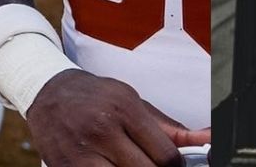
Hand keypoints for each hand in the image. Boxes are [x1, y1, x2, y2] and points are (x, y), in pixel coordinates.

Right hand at [26, 70, 208, 165]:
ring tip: (128, 163)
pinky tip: (111, 166)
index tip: (172, 164)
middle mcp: (103, 131)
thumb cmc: (97, 98)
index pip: (166, 156)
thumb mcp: (135, 102)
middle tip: (150, 163)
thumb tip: (204, 140)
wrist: (50, 94)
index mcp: (125, 110)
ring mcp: (83, 153)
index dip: (175, 166)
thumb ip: (169, 128)